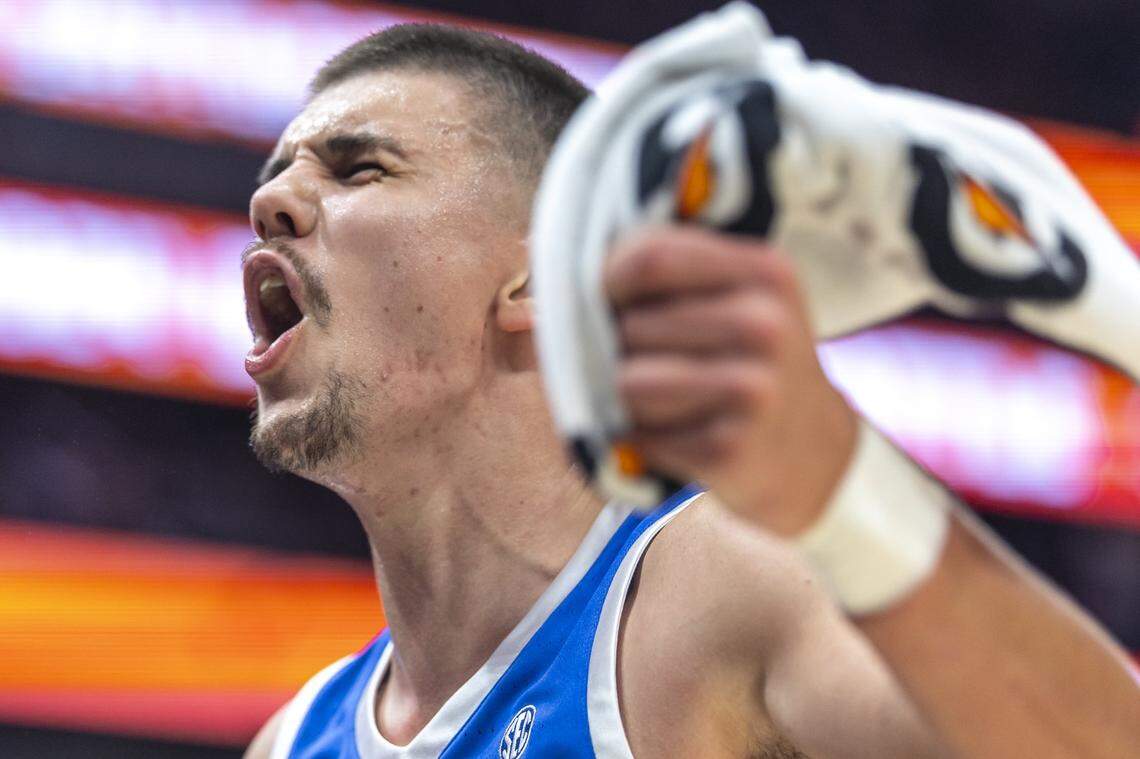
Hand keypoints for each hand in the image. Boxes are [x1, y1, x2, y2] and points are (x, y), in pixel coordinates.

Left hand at [603, 225, 858, 535]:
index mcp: (765, 273)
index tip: (603, 297)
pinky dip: (640, 440)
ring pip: (628, 382)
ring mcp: (753, 390)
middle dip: (618, 347)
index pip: (652, 256)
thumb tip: (554, 263)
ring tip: (658, 400)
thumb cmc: (751, 363)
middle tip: (646, 361)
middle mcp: (765, 325)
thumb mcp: (739, 298)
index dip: (606, 278)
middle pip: (631, 325)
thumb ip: (668, 270)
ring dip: (625, 398)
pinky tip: (674, 436)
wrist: (814, 452)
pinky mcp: (730, 449)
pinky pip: (640, 436)